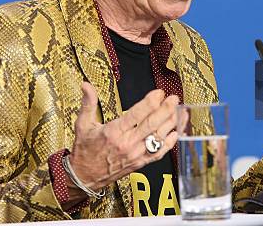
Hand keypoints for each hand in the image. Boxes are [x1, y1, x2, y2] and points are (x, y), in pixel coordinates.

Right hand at [65, 82, 178, 204]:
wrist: (85, 177)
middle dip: (165, 110)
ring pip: (158, 137)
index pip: (136, 114)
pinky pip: (159, 153)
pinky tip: (176, 132)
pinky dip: (170, 142)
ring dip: (171, 123)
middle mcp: (127, 143)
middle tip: (173, 98)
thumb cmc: (85, 150)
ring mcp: (135, 154)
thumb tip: (86, 85)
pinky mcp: (140, 163)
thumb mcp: (83, 124)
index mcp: (113, 132)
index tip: (159, 93)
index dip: (150, 102)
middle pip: (151, 124)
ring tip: (179, 110)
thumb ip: (88, 103)